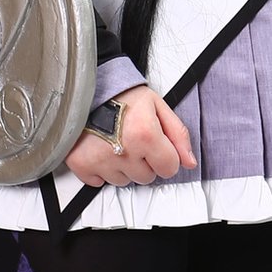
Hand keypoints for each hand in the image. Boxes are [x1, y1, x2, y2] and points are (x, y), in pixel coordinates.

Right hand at [64, 84, 196, 189]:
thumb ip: (177, 134)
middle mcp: (124, 151)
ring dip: (123, 167)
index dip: (166, 157)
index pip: (169, 168)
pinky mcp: (82, 165)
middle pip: (147, 177)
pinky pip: (99, 182)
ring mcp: (101, 160)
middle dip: (144, 162)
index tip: (156, 146)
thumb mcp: (156, 106)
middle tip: (132, 140)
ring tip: (115, 142)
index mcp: (145, 135)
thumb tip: (189, 161)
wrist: (84, 89)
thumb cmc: (120, 95)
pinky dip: (101, 169)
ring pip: (124, 181)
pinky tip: (101, 149)